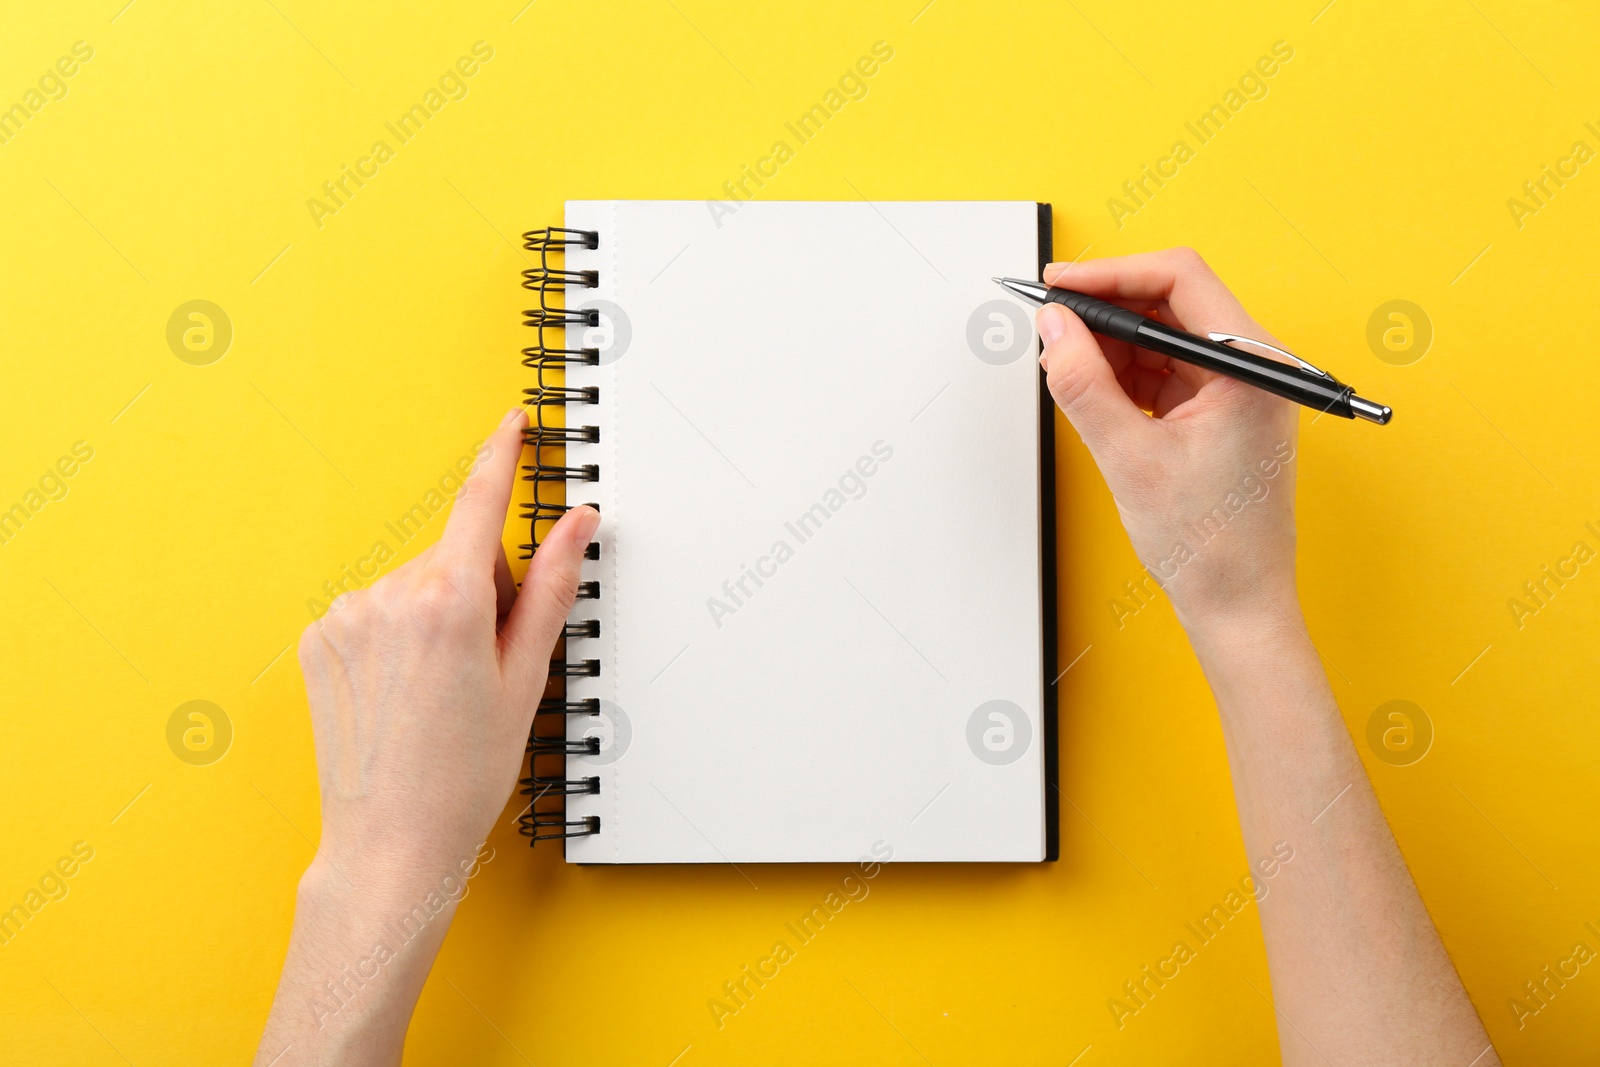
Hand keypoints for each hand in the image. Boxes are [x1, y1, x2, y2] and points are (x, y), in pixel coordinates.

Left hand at [298, 407, 598, 885]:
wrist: (391, 840)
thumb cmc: (465, 774)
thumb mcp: (527, 677)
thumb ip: (553, 587)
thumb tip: (577, 523)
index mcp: (450, 602)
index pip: (481, 503)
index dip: (501, 457)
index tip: (512, 424)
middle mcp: (388, 596)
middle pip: (456, 557)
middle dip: (482, 590)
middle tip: (488, 664)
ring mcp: (346, 617)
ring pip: (414, 585)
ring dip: (437, 614)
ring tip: (441, 689)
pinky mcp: (320, 639)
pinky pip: (374, 611)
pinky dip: (396, 634)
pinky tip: (404, 690)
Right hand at [1038, 248, 1299, 627]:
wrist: (1238, 605)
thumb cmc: (1210, 547)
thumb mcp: (1130, 460)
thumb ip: (1084, 385)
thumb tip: (1053, 328)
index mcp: (1253, 367)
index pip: (1180, 279)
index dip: (1111, 274)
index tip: (1059, 286)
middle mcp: (1256, 367)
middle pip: (1173, 301)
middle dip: (1106, 310)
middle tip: (1051, 325)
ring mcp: (1241, 388)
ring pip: (1165, 335)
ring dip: (1112, 345)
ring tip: (1067, 368)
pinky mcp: (1223, 410)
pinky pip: (1167, 369)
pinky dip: (1126, 374)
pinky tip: (1095, 391)